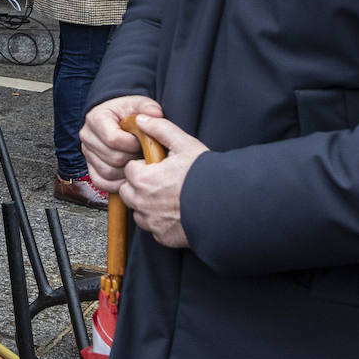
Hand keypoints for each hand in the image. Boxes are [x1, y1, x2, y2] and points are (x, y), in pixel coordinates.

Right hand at [81, 94, 163, 191]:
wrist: (117, 118)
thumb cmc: (128, 112)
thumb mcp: (139, 104)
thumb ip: (148, 108)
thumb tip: (155, 114)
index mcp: (96, 119)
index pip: (113, 139)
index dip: (133, 144)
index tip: (143, 141)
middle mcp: (87, 136)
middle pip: (112, 158)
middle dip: (133, 159)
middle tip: (145, 154)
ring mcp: (87, 153)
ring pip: (108, 172)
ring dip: (127, 173)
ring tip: (138, 164)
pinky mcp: (90, 167)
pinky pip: (101, 182)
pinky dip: (117, 184)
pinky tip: (129, 177)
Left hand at [118, 114, 208, 248]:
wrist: (231, 206)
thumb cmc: (207, 175)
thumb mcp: (184, 144)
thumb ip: (160, 129)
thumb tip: (141, 120)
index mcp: (142, 179)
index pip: (129, 169)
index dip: (142, 166)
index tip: (156, 167)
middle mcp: (142, 203)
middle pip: (128, 191)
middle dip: (139, 185)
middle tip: (161, 181)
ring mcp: (153, 223)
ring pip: (138, 212)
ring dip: (146, 205)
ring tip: (168, 197)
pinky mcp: (164, 238)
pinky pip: (153, 229)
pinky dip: (159, 222)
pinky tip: (176, 213)